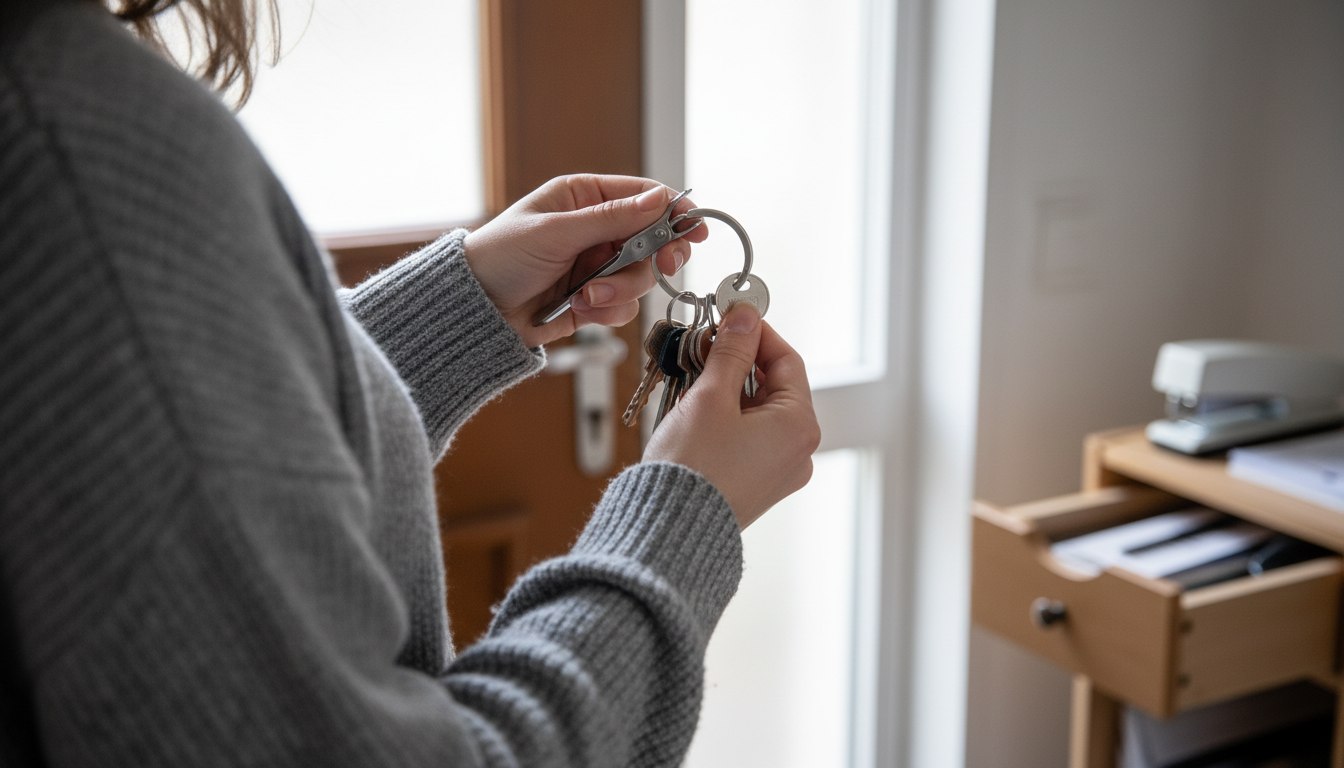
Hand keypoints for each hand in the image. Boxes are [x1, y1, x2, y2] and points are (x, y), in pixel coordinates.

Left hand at [463, 174, 706, 347]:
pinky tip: (580, 307)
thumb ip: (612, 218)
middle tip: (665, 266)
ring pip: (641, 277)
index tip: (697, 229)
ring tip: (587, 293)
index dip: (674, 211)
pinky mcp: (593, 299)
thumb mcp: (557, 232)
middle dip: (655, 257)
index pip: (643, 197)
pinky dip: (607, 309)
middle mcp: (595, 230)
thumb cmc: (501, 257)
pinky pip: (623, 304)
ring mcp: (596, 266)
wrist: (476, 310)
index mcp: (584, 198)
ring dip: (620, 288)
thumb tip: (659, 199)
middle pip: (652, 240)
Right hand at [644, 305, 820, 528]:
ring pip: (758, 412)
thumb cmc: (693, 469)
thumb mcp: (710, 397)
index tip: (730, 317)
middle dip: (737, 362)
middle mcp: (798, 452)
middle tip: (704, 346)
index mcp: (799, 427)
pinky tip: (696, 411)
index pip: (786, 360)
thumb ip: (731, 352)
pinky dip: (726, 418)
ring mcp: (779, 472)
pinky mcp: (756, 485)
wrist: (669, 530)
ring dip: (727, 389)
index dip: (756, 334)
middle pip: (773, 386)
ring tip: (692, 378)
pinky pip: (748, 438)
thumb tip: (745, 318)